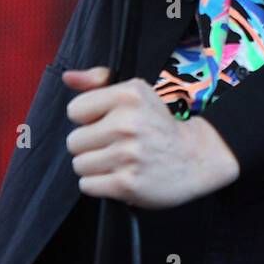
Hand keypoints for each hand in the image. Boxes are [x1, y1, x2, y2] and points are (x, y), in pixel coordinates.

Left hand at [62, 66, 239, 207]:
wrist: (194, 158)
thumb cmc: (158, 125)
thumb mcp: (135, 93)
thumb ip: (99, 82)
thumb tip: (69, 77)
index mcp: (129, 95)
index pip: (75, 110)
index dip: (89, 118)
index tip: (108, 122)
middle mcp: (128, 122)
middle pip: (73, 141)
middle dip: (90, 146)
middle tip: (115, 145)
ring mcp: (128, 154)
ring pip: (79, 165)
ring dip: (95, 167)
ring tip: (118, 161)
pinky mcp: (127, 183)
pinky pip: (87, 185)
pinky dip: (100, 184)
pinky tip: (120, 176)